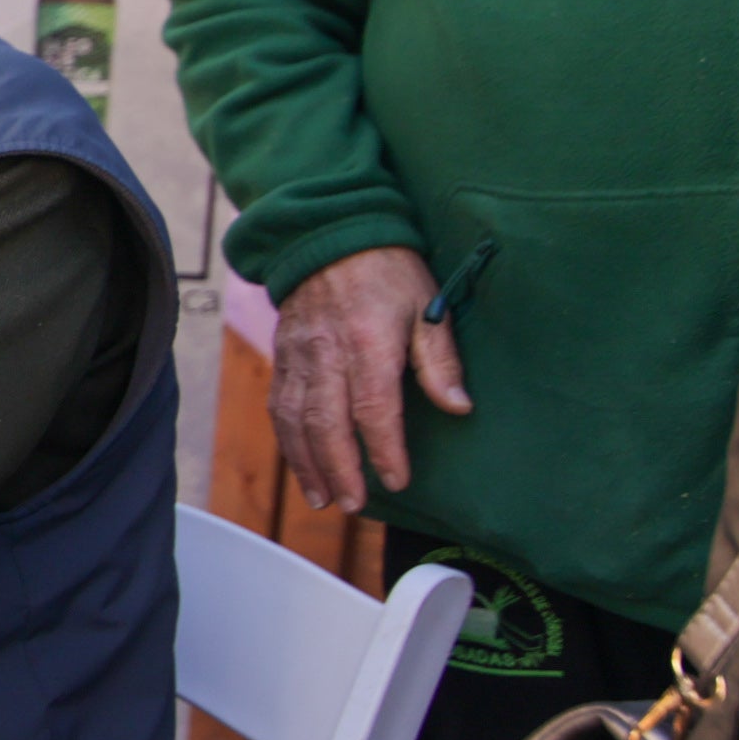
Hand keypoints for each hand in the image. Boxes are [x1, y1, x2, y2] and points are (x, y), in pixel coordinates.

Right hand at [271, 245, 471, 512]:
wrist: (329, 235)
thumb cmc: (388, 271)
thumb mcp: (428, 306)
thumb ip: (440, 360)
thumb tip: (459, 407)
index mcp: (366, 341)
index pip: (373, 407)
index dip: (384, 448)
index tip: (397, 479)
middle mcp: (325, 353)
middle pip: (325, 422)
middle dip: (339, 468)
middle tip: (353, 504)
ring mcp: (298, 356)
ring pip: (295, 419)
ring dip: (307, 463)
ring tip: (323, 497)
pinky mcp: (282, 356)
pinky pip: (279, 405)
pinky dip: (288, 440)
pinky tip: (301, 464)